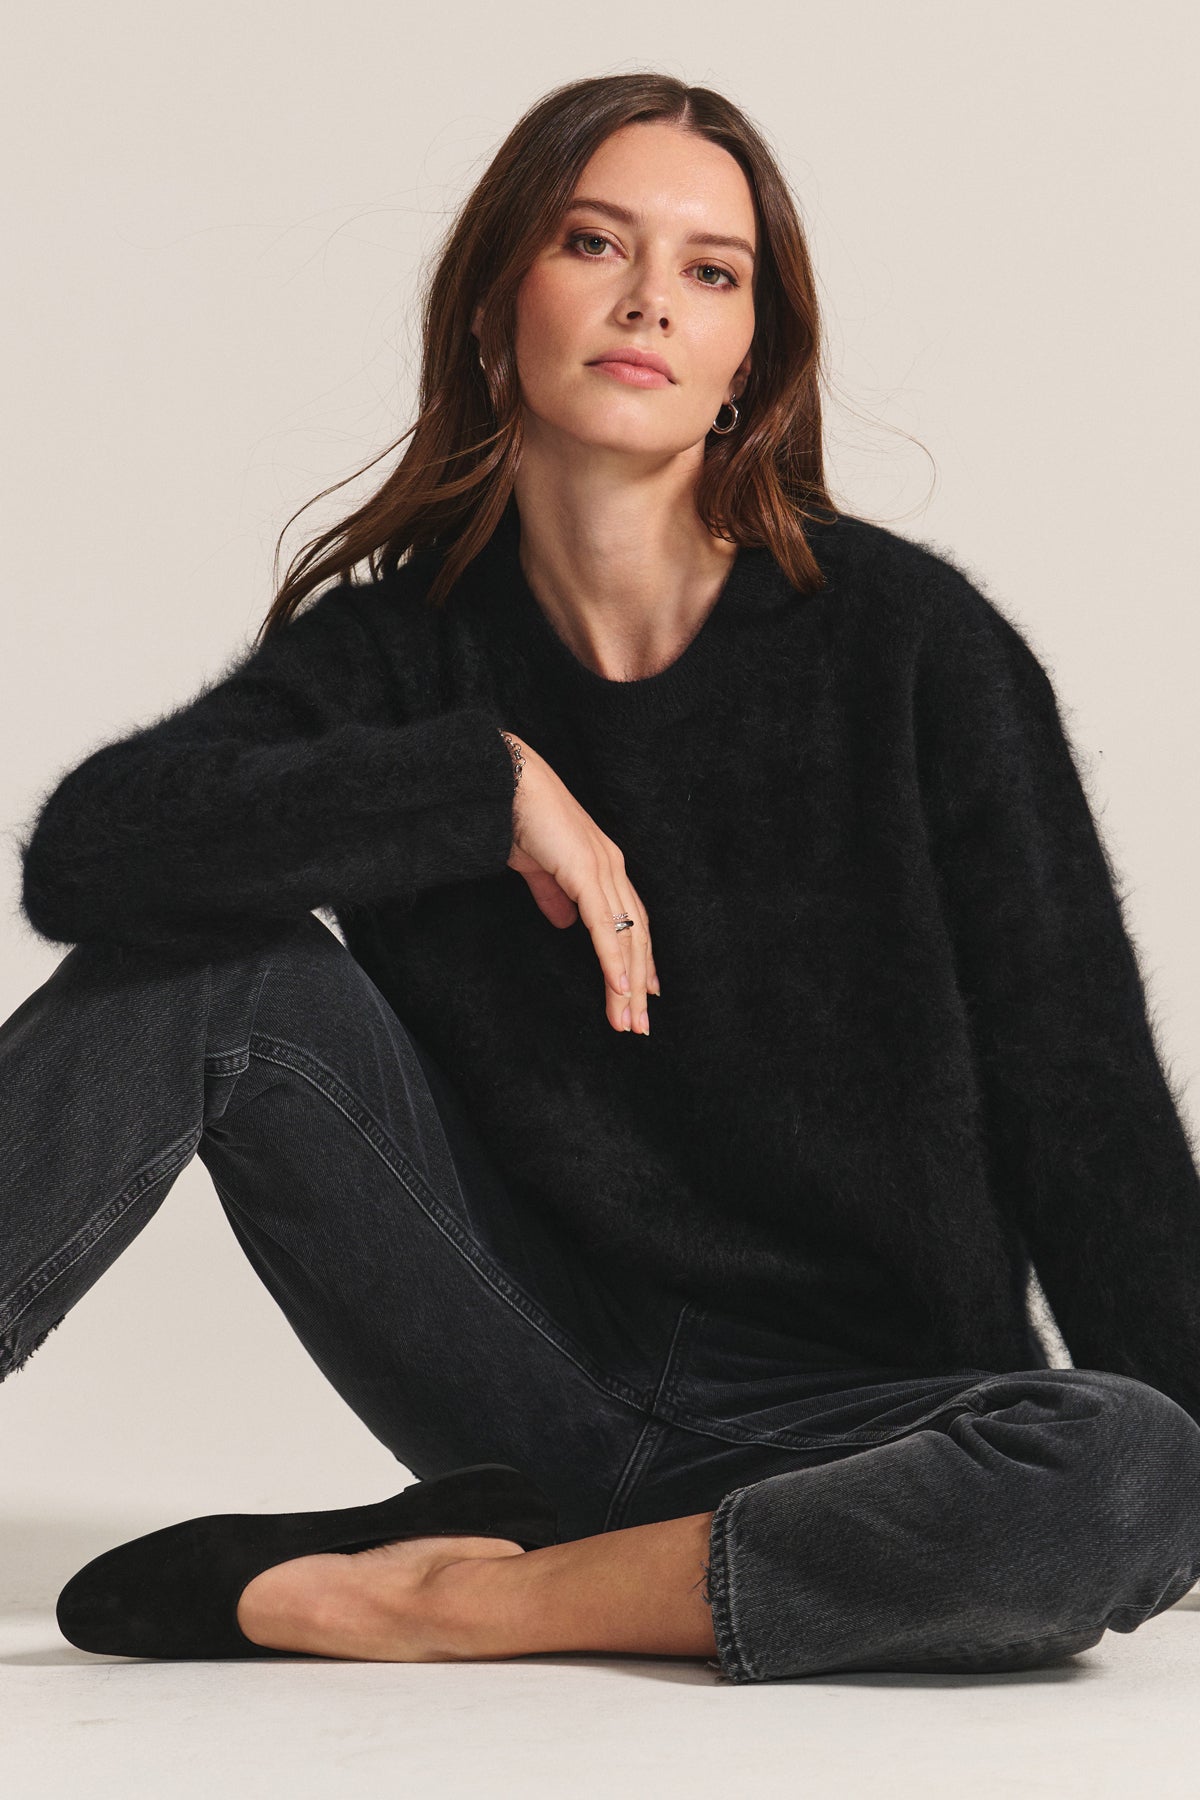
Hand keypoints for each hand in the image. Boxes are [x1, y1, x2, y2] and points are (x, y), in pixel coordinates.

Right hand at [503, 737, 658, 1034]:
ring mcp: (603, 869)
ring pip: (627, 938)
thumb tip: (564, 922)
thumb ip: (553, 894)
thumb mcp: (536, 866)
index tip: (644, 992)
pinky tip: (619, 989)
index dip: (638, 959)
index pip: (631, 922)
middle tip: (640, 1024)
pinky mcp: (587, 871)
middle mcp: (612, 868)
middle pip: (637, 937)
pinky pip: (605, 926)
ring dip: (629, 984)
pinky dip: (615, 960)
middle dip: (639, 984)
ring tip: (630, 1021)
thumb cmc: (515, 815)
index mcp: (603, 866)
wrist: (504, 779)